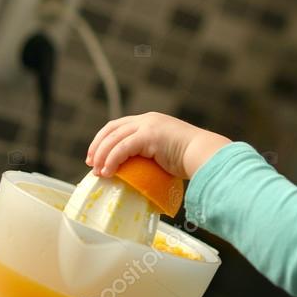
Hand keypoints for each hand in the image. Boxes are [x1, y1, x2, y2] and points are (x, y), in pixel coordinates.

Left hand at [85, 112, 231, 178]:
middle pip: (111, 129)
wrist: (205, 155)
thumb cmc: (191, 160)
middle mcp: (147, 119)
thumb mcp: (165, 155)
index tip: (95, 157)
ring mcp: (148, 125)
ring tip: (98, 172)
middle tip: (91, 164)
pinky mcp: (149, 135)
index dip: (103, 140)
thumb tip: (140, 177)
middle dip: (97, 146)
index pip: (118, 126)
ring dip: (101, 156)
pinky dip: (111, 161)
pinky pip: (122, 148)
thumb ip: (151, 158)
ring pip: (113, 138)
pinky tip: (108, 172)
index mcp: (150, 121)